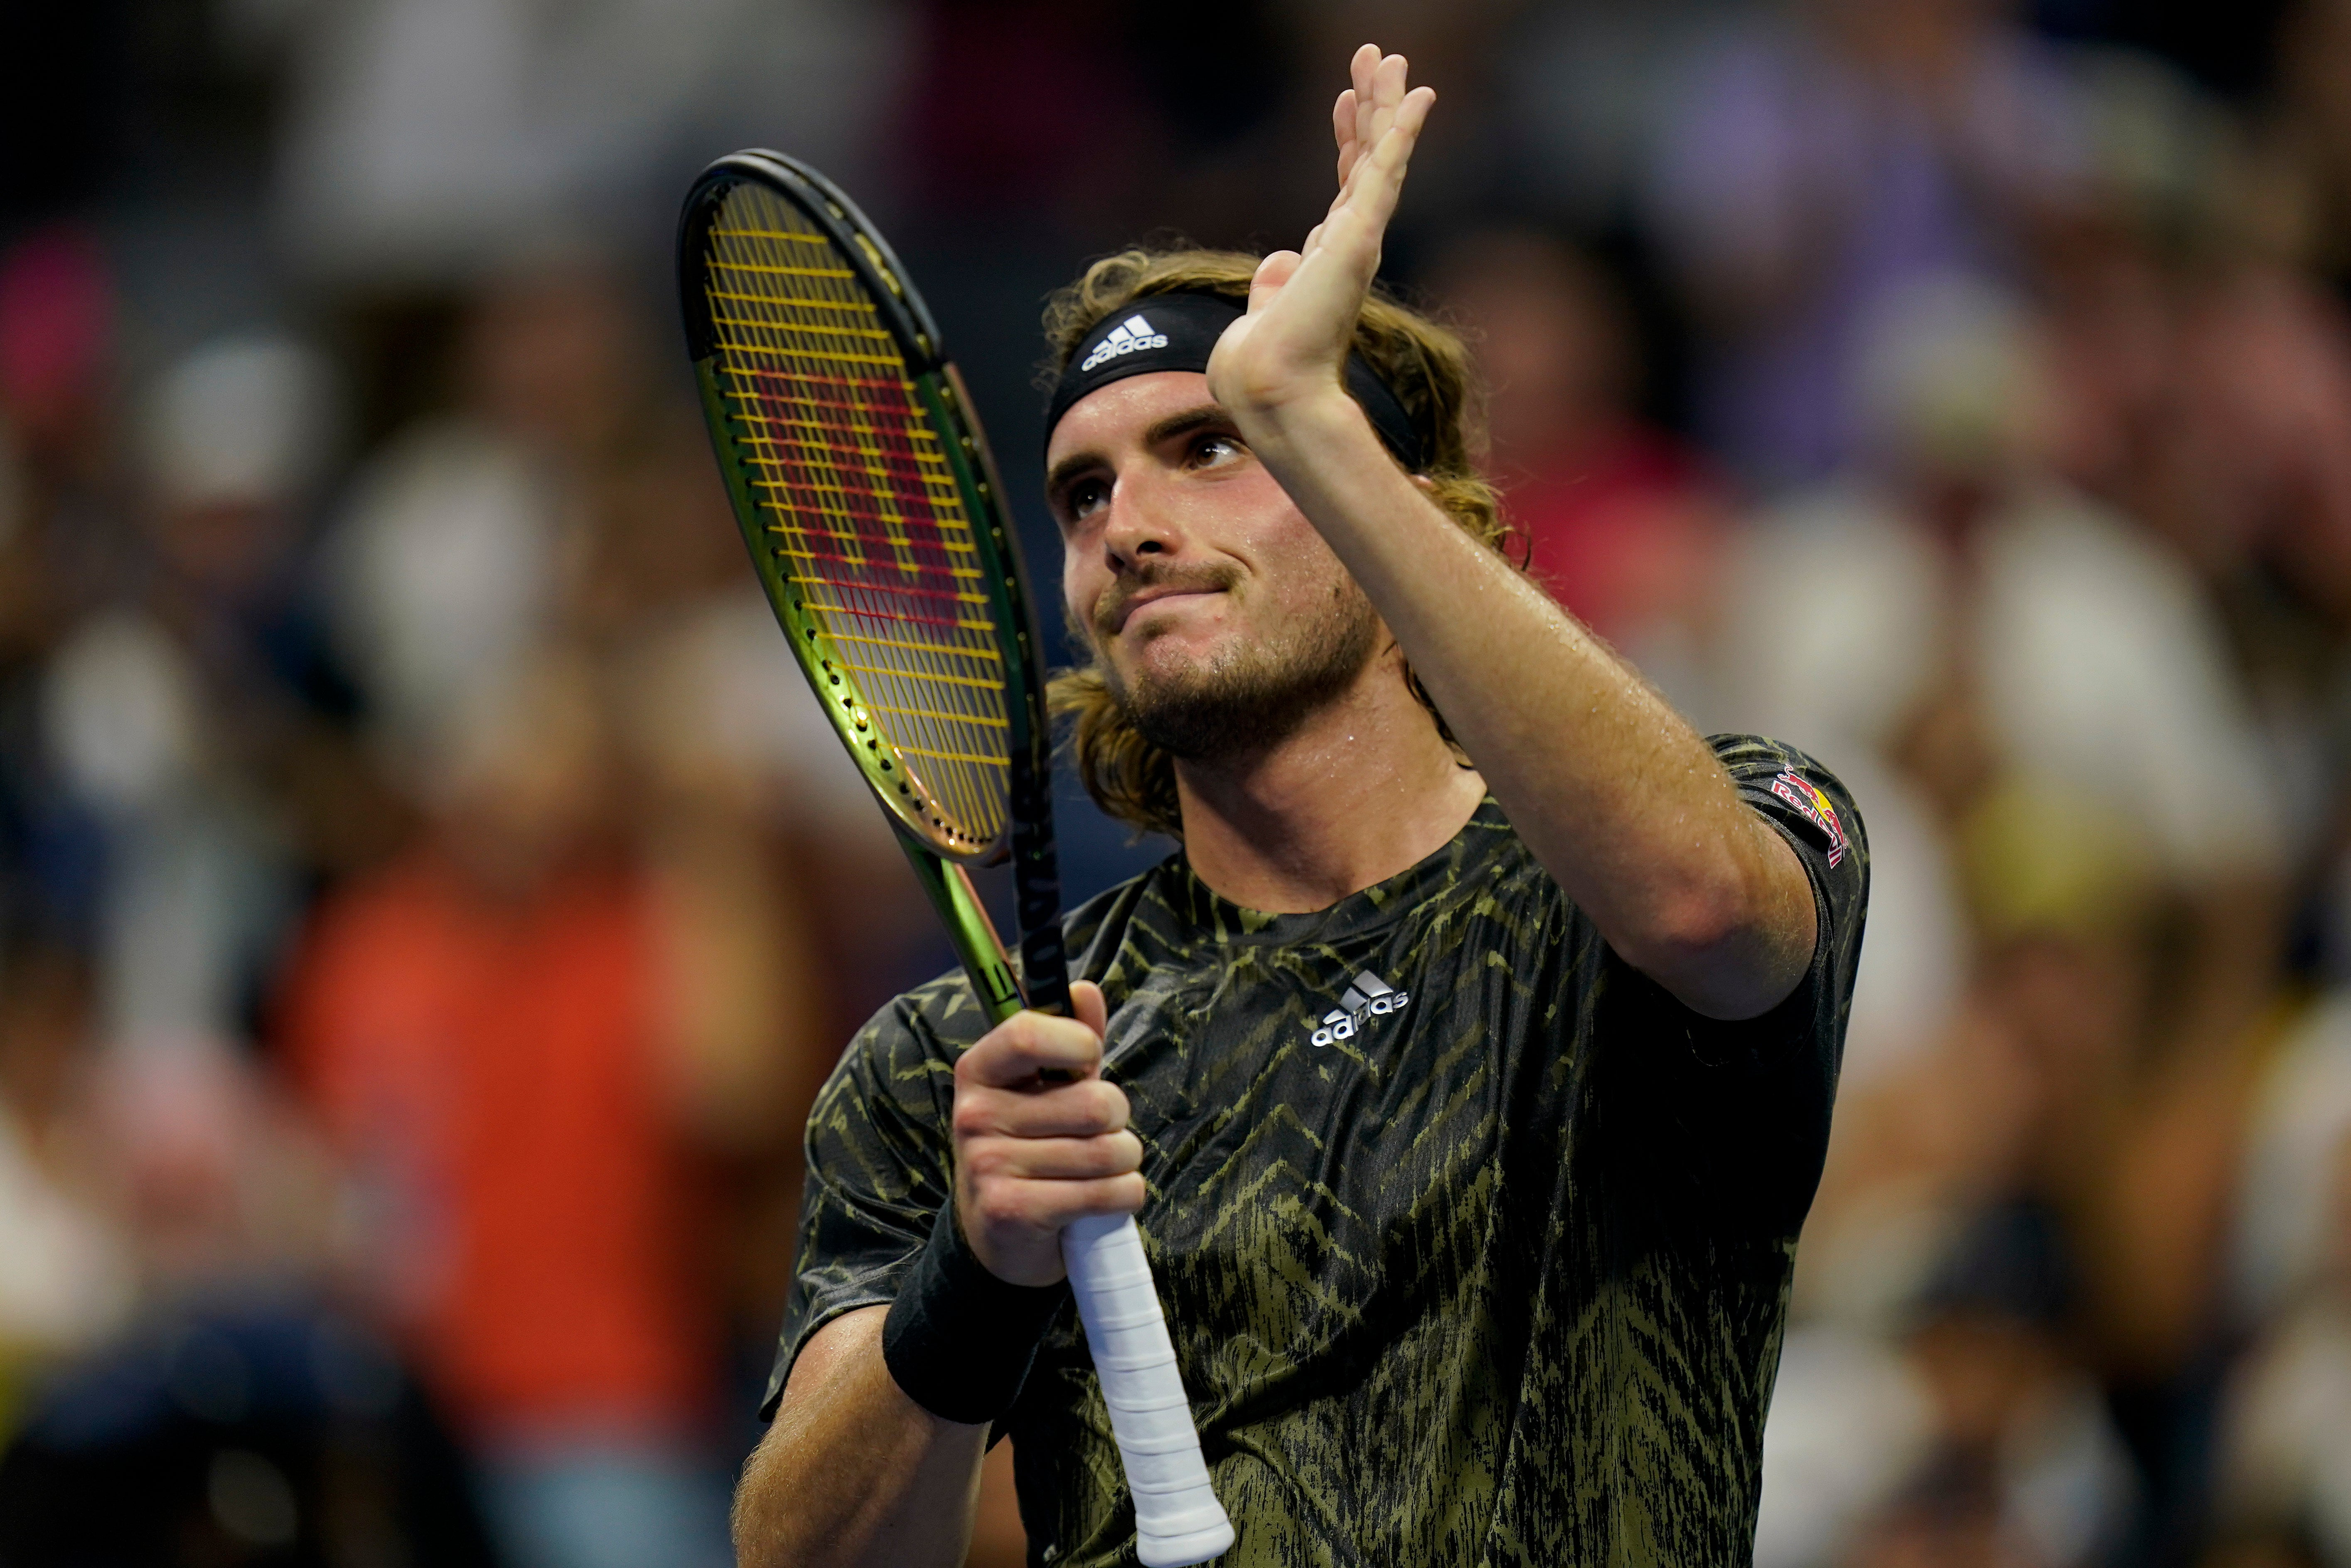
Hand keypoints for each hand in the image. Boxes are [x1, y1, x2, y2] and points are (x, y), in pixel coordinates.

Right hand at [950, 980, 1143, 1286]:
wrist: (1000, 1234)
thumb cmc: (1033, 1145)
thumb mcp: (1047, 1088)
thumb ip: (1071, 1039)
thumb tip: (1084, 991)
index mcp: (979, 1071)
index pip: (1028, 1032)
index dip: (1078, 1042)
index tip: (1089, 1060)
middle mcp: (975, 1114)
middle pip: (1093, 1103)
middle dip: (1117, 1119)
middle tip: (1098, 1132)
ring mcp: (988, 1165)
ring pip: (1108, 1152)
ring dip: (1125, 1162)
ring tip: (1101, 1168)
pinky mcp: (1012, 1210)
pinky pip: (1107, 1193)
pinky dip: (1125, 1195)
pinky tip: (1104, 1198)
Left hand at [1206, 45, 1435, 429]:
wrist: (1268, 385)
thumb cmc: (1262, 361)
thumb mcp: (1265, 308)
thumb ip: (1276, 281)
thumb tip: (1281, 261)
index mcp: (1332, 255)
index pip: (1345, 183)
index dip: (1346, 138)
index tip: (1343, 99)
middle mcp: (1353, 243)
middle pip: (1367, 158)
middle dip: (1372, 105)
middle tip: (1377, 57)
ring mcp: (1360, 238)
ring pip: (1380, 154)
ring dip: (1386, 103)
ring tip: (1391, 57)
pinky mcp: (1360, 236)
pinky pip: (1385, 170)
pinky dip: (1401, 131)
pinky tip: (1417, 95)